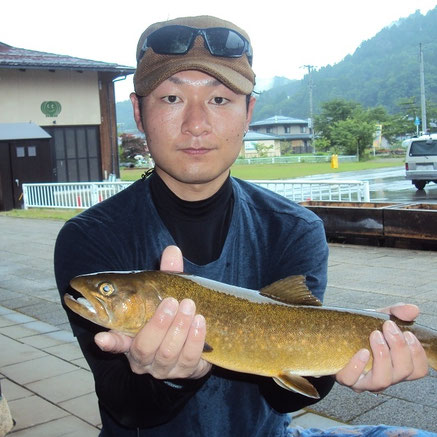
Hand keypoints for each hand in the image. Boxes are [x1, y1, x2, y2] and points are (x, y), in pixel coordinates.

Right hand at [94, 245, 211, 379]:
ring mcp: (165, 366)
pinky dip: (195, 338)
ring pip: (168, 353)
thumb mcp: (166, 293)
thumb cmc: (173, 314)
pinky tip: (200, 321)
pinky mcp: (187, 370)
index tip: (101, 336)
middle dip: (158, 324)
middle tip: (171, 302)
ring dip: (179, 328)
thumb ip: (167, 274)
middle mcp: (144, 356)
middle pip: (144, 347)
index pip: (116, 341)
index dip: (109, 342)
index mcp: (132, 337)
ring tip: (189, 307)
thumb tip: (172, 249)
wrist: (194, 342)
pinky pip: (190, 358)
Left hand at [335, 303, 428, 392]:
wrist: (331, 331)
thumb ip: (396, 312)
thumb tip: (413, 309)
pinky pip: (351, 380)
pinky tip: (361, 351)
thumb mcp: (378, 317)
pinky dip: (358, 365)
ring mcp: (364, 380)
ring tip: (375, 334)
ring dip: (382, 356)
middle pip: (403, 372)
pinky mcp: (344, 378)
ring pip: (382, 381)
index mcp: (396, 364)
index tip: (408, 332)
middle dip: (399, 347)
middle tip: (388, 326)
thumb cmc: (359, 328)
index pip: (418, 370)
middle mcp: (384, 376)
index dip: (418, 353)